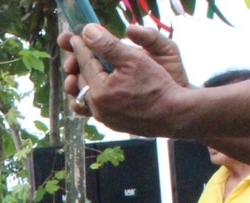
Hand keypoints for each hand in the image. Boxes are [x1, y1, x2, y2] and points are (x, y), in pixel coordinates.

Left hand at [61, 24, 190, 133]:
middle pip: (82, 80)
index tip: (76, 37)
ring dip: (83, 81)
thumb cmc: (157, 85)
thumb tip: (88, 32)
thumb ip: (108, 45)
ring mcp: (104, 118)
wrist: (173, 114)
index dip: (81, 47)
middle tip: (79, 51)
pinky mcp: (112, 123)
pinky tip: (96, 88)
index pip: (85, 63)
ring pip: (85, 96)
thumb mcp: (134, 59)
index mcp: (100, 90)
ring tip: (84, 69)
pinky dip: (93, 95)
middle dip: (79, 64)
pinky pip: (95, 108)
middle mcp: (97, 107)